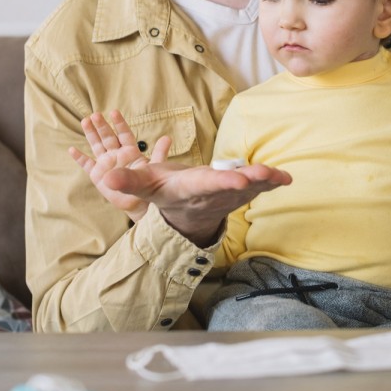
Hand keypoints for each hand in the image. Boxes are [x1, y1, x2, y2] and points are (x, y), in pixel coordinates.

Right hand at [69, 110, 291, 244]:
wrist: (187, 216)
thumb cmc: (167, 193)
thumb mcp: (146, 187)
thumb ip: (127, 182)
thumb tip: (105, 177)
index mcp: (191, 189)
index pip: (207, 184)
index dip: (222, 182)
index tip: (238, 180)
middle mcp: (214, 193)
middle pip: (233, 186)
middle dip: (248, 180)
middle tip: (264, 174)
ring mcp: (230, 195)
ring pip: (250, 187)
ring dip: (265, 180)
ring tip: (280, 175)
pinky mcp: (242, 192)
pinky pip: (259, 187)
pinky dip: (271, 182)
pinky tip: (285, 178)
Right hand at [70, 111, 172, 221]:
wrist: (140, 203)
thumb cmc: (149, 184)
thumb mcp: (157, 168)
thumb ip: (160, 153)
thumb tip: (167, 138)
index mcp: (130, 151)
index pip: (124, 134)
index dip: (120, 124)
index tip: (114, 113)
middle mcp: (117, 154)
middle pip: (108, 137)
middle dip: (102, 126)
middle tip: (96, 115)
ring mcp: (106, 164)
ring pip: (97, 146)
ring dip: (91, 134)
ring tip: (85, 120)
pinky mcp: (97, 175)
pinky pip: (87, 165)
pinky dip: (80, 158)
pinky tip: (72, 150)